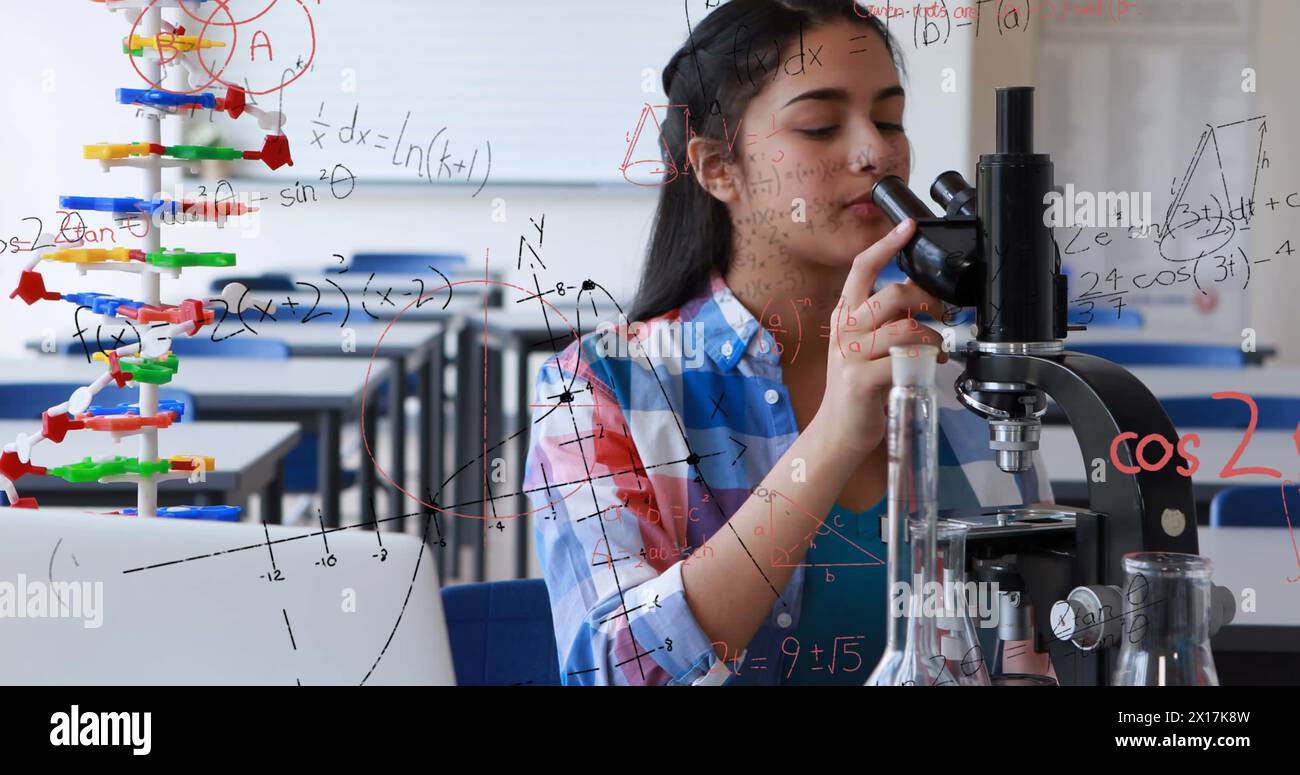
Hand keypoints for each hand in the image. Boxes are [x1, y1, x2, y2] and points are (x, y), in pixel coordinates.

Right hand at [810, 219, 948, 457]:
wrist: (838, 429)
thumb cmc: (858, 387)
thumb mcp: (864, 345)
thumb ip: (884, 320)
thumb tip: (919, 298)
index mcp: (844, 315)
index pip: (862, 268)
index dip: (886, 245)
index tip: (907, 227)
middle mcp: (845, 330)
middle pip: (893, 293)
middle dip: (927, 298)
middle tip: (940, 312)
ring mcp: (851, 355)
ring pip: (905, 327)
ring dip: (933, 336)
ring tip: (939, 347)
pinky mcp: (862, 379)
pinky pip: (905, 359)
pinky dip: (927, 361)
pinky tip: (932, 365)